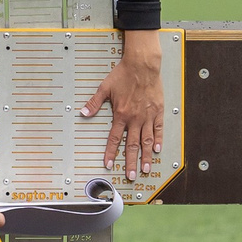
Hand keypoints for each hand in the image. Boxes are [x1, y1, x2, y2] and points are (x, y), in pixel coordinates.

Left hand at [83, 31, 164, 175]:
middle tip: (132, 176)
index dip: (111, 153)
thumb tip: (83, 113)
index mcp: (121, 114)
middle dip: (131, 162)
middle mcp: (135, 118)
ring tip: (146, 169)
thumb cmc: (123, 74)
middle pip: (132, 145)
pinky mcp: (157, 110)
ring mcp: (147, 115)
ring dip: (146, 156)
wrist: (142, 65)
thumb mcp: (105, 88)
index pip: (114, 139)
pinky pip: (158, 128)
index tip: (109, 164)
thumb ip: (94, 103)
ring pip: (146, 140)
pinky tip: (157, 149)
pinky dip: (157, 140)